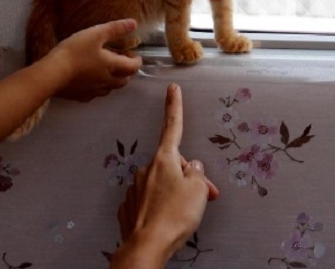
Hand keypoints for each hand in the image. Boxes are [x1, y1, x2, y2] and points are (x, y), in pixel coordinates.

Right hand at [45, 19, 142, 100]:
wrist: (51, 74)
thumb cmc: (75, 52)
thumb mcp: (95, 34)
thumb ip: (114, 29)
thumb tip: (134, 23)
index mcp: (112, 67)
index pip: (132, 67)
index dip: (136, 62)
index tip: (136, 56)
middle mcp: (106, 81)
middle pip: (123, 81)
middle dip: (127, 73)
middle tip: (123, 63)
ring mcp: (93, 91)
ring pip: (110, 89)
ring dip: (113, 81)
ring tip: (108, 72)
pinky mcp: (80, 96)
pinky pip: (94, 94)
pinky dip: (97, 88)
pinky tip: (91, 84)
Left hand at [112, 84, 218, 267]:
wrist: (147, 246)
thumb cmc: (176, 215)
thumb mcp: (198, 190)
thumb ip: (197, 174)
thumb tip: (193, 167)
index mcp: (164, 160)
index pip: (172, 126)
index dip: (174, 106)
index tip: (172, 88)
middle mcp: (147, 170)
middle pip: (173, 165)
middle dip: (189, 177)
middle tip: (205, 196)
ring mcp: (136, 190)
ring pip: (163, 185)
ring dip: (176, 194)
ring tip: (186, 213)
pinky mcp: (130, 209)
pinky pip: (151, 202)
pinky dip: (161, 208)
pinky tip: (167, 221)